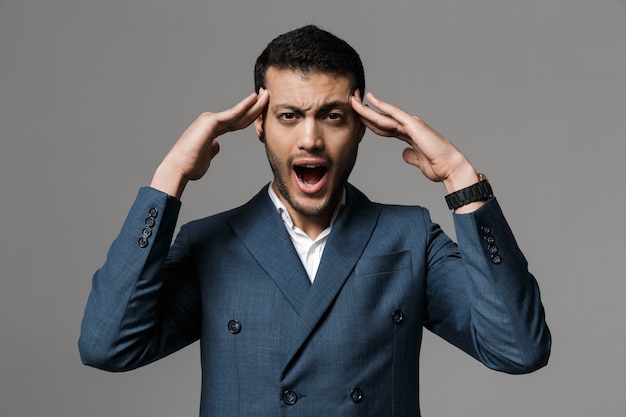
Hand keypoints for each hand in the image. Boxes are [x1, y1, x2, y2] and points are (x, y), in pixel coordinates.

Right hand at [151, 89, 268, 197]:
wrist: (178, 168)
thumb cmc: (190, 165)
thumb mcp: (207, 155)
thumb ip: (213, 148)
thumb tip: (217, 145)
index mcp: (212, 129)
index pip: (236, 121)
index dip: (250, 115)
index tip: (262, 110)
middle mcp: (211, 121)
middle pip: (239, 114)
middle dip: (255, 105)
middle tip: (268, 95)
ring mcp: (210, 119)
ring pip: (238, 112)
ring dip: (254, 103)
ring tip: (267, 94)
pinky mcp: (210, 122)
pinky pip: (231, 114)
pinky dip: (244, 106)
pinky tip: (254, 99)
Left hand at [351, 92, 478, 193]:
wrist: (451, 167)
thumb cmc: (438, 166)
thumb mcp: (419, 161)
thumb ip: (410, 156)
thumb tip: (404, 154)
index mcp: (409, 134)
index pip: (384, 126)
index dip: (369, 120)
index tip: (357, 116)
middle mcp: (409, 126)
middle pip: (380, 117)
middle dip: (364, 110)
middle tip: (350, 100)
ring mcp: (411, 124)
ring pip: (383, 115)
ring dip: (366, 108)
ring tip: (352, 99)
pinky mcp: (414, 125)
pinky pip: (395, 114)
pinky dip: (382, 106)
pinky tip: (371, 100)